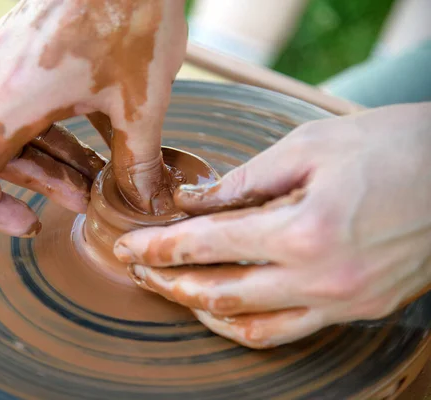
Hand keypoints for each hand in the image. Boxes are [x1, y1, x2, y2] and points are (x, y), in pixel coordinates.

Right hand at [0, 0, 187, 236]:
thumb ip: (137, 161)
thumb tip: (143, 204)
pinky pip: (33, 94)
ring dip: (58, 153)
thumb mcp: (141, 103)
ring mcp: (10, 55)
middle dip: (48, 181)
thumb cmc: (133, 16)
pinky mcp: (28, 39)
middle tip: (89, 198)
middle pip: (4, 152)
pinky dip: (60, 121)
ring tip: (101, 173)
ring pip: (22, 123)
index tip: (27, 223)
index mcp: (13, 100)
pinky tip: (104, 131)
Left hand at [114, 102, 430, 347]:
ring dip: (202, 309)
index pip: (207, 245)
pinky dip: (248, 325)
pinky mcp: (358, 310)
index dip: (159, 246)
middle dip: (169, 281)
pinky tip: (225, 309)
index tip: (129, 246)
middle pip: (219, 293)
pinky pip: (289, 332)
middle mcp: (321, 278)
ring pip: (250, 325)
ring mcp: (342, 301)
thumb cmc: (392, 147)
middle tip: (140, 268)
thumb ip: (243, 180)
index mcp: (304, 230)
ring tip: (173, 289)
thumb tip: (194, 200)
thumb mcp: (309, 147)